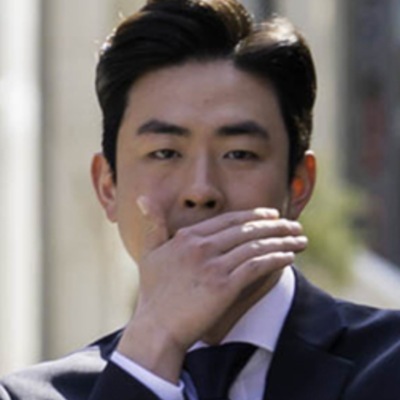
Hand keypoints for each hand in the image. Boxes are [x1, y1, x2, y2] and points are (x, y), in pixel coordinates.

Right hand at [117, 196, 306, 382]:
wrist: (156, 328)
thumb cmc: (153, 292)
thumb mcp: (149, 253)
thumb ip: (152, 224)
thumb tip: (143, 197)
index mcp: (188, 237)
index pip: (228, 220)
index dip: (253, 215)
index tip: (270, 214)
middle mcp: (203, 246)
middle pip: (247, 229)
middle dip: (275, 224)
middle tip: (293, 223)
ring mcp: (214, 265)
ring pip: (256, 245)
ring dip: (282, 240)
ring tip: (300, 238)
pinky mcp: (225, 286)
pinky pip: (257, 267)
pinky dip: (276, 258)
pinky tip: (289, 256)